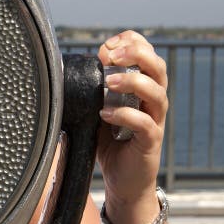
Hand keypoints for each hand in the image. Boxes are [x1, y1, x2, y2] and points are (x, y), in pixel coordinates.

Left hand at [96, 30, 167, 223]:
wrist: (122, 181)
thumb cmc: (108, 143)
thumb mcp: (95, 109)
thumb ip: (89, 90)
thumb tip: (64, 69)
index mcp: (141, 88)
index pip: (147, 54)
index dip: (132, 42)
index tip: (107, 46)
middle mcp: (152, 101)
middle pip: (159, 67)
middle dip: (137, 54)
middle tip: (112, 56)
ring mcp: (155, 121)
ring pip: (157, 92)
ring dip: (132, 82)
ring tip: (107, 82)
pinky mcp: (151, 142)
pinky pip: (146, 124)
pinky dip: (125, 115)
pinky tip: (105, 114)